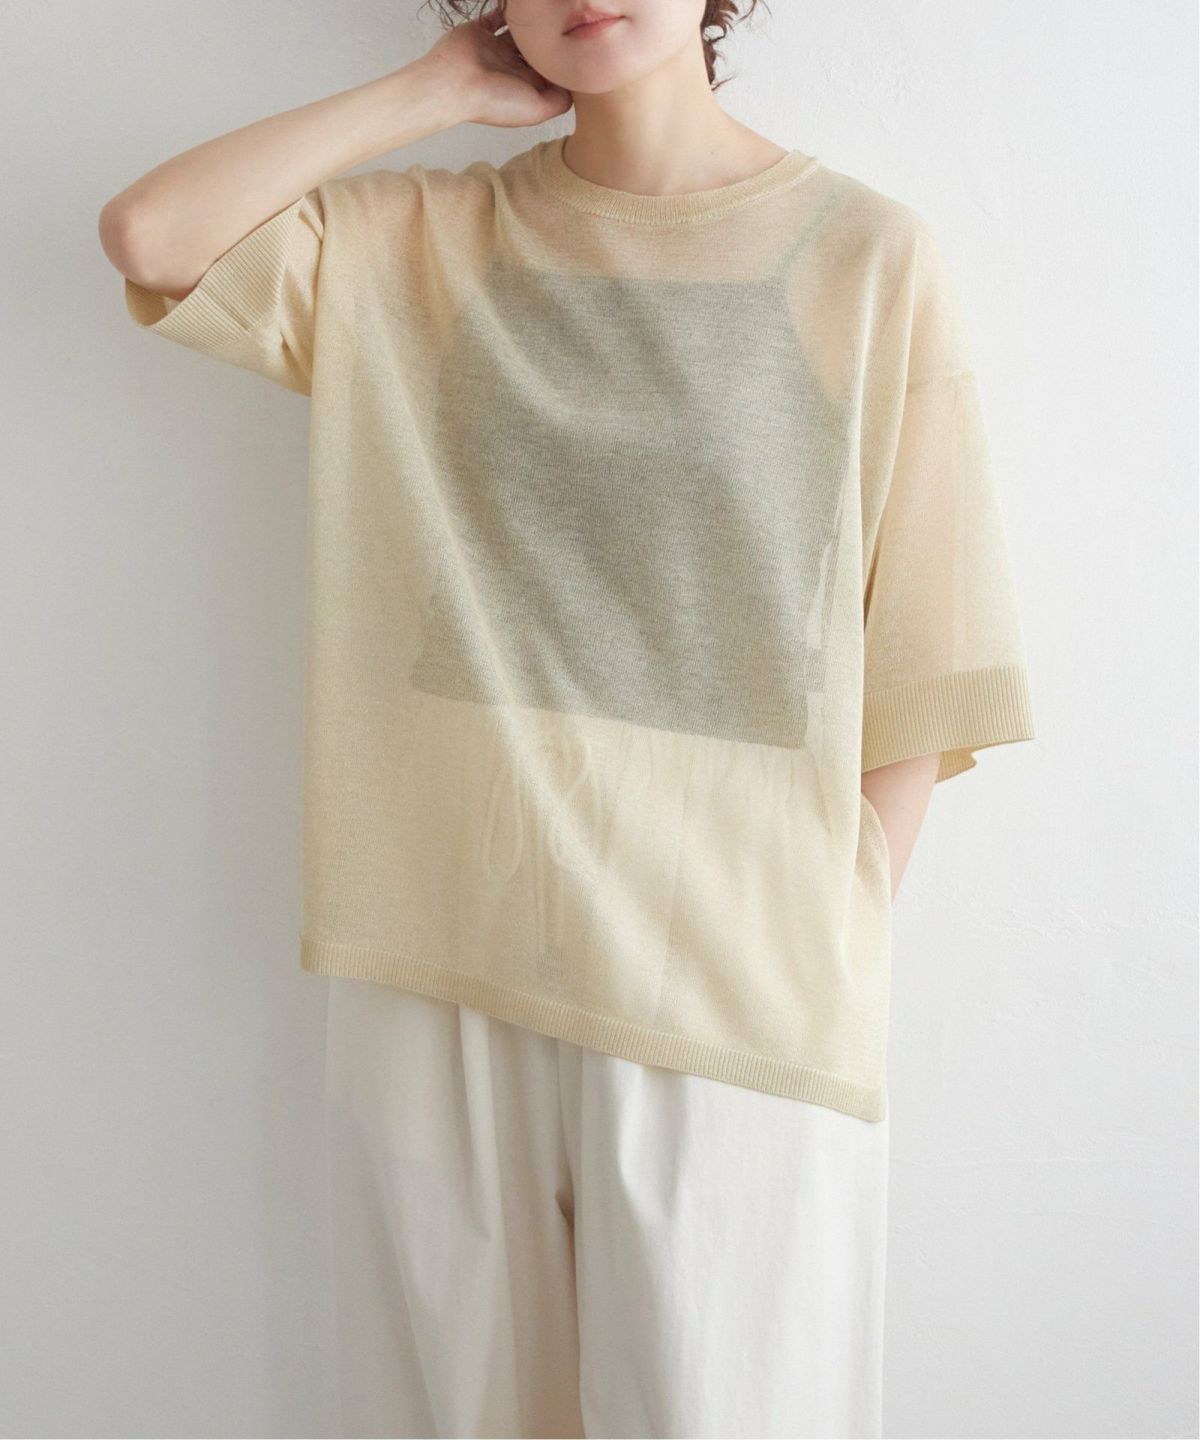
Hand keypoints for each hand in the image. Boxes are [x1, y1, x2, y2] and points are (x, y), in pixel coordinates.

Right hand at [422, 6, 573, 128]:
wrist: (455, 83)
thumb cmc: (493, 100)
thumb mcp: (537, 110)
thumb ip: (560, 101)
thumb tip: (575, 87)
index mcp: (525, 86)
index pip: (551, 70)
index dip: (564, 59)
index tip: (578, 44)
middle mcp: (512, 68)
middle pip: (537, 50)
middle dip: (550, 39)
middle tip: (566, 21)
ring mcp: (495, 49)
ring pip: (520, 32)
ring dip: (532, 23)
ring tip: (547, 11)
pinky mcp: (480, 31)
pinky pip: (497, 16)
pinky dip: (507, 9)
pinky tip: (521, 5)